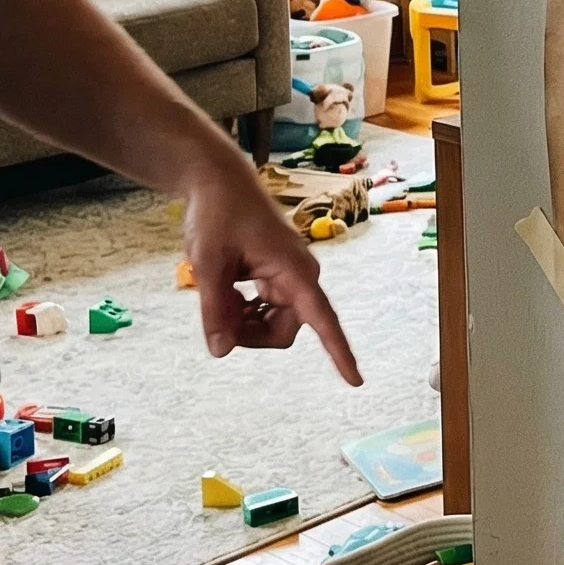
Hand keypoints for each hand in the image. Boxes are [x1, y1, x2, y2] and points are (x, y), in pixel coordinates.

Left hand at [180, 148, 361, 384]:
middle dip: (250, 334)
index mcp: (294, 271)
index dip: (338, 353)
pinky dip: (243, 310)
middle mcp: (300, 277)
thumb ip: (216, 310)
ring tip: (220, 295)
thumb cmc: (217, 216)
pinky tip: (228, 289)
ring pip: (273, 324)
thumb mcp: (208, 264)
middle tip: (216, 314)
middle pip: (283, 332)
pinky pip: (266, 310)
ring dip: (244, 322)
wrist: (219, 183)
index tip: (355, 381)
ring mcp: (288, 277)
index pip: (322, 319)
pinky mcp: (276, 276)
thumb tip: (222, 352)